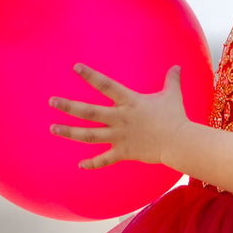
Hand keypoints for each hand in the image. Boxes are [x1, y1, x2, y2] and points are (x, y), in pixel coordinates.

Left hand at [49, 64, 187, 169]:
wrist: (179, 142)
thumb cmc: (175, 117)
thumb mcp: (172, 95)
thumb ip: (171, 80)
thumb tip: (177, 67)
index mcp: (129, 102)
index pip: (106, 85)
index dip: (91, 76)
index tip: (76, 68)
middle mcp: (120, 118)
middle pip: (89, 112)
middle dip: (68, 106)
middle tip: (52, 101)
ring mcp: (120, 136)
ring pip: (89, 135)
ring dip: (70, 132)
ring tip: (53, 128)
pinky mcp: (124, 152)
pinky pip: (105, 159)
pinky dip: (93, 163)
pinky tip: (81, 164)